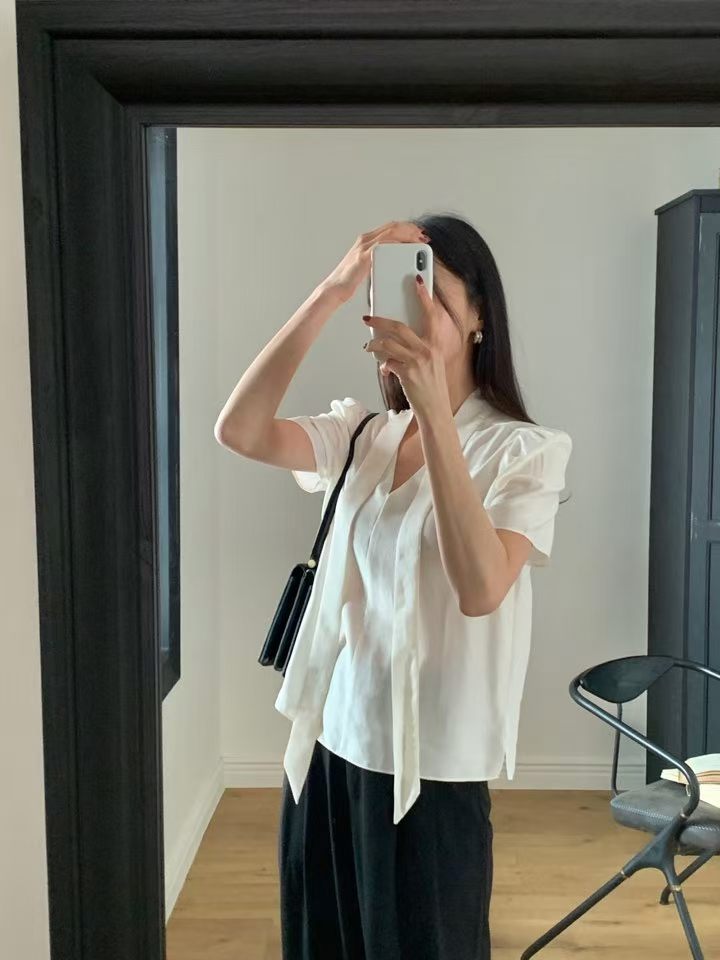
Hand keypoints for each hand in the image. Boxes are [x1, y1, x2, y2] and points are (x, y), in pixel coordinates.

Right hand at [318, 220, 429, 304]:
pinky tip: (408, 248)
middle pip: (393, 226)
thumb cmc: (349, 282)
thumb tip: (394, 263)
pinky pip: (385, 244)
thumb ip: (379, 261)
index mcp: (366, 241)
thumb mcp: (368, 268)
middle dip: (411, 229)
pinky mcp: (364, 255)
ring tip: (420, 240)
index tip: (419, 234)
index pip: (390, 228)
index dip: (407, 228)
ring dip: (408, 234)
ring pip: (391, 231)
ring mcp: (364, 245)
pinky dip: (398, 243)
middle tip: (424, 236)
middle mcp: (365, 239)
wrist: (335, 289)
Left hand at [363, 274, 450, 419]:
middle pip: (399, 327)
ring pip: (389, 343)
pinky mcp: (407, 373)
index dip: (424, 296)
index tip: (417, 279)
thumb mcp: (431, 363)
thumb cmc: (432, 387)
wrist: (435, 410)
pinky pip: (388, 362)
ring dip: (374, 344)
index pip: (431, 314)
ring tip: (367, 346)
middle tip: (368, 318)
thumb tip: (395, 343)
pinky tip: (385, 369)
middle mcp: (428, 349)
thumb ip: (417, 350)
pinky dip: (383, 364)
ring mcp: (417, 361)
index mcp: (435, 343)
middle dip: (380, 320)